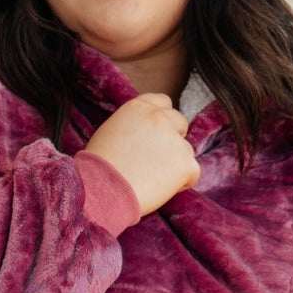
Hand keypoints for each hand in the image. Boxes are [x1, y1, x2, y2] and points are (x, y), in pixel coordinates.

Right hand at [82, 93, 199, 216]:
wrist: (101, 190)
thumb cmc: (98, 169)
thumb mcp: (111, 132)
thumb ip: (133, 126)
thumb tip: (144, 135)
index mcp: (138, 107)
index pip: (163, 102)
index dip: (163, 120)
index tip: (158, 135)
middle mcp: (159, 118)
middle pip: (180, 123)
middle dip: (173, 139)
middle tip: (158, 160)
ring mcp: (174, 140)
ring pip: (186, 150)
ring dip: (175, 164)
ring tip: (152, 180)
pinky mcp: (184, 162)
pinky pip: (194, 173)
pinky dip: (183, 183)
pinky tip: (162, 189)